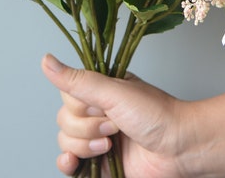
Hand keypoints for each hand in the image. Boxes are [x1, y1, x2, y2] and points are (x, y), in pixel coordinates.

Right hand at [41, 54, 191, 176]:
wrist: (179, 149)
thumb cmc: (156, 114)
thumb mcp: (113, 92)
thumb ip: (77, 81)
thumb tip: (45, 60)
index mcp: (101, 89)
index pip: (68, 94)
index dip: (81, 104)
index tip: (102, 104)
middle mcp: (97, 111)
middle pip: (64, 119)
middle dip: (88, 127)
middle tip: (115, 126)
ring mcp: (96, 138)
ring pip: (65, 141)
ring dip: (86, 146)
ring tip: (113, 144)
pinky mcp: (98, 163)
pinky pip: (69, 164)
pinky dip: (68, 164)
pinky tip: (75, 163)